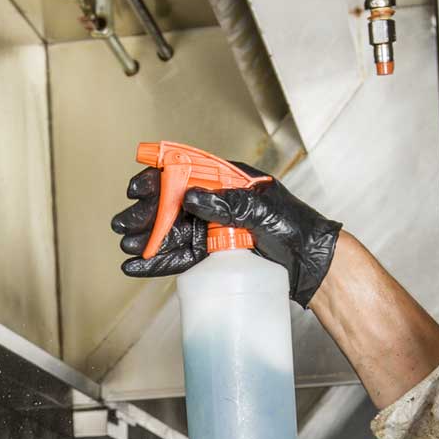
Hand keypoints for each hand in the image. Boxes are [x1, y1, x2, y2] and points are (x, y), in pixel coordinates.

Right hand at [111, 164, 342, 307]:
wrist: (314, 266)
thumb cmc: (299, 229)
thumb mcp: (267, 211)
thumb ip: (230, 203)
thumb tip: (193, 195)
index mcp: (230, 180)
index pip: (187, 172)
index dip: (159, 179)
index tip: (137, 188)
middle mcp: (218, 202)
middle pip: (173, 204)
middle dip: (146, 214)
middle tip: (123, 224)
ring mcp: (214, 229)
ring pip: (173, 232)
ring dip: (148, 240)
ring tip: (127, 247)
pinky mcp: (214, 254)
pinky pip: (182, 256)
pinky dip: (160, 261)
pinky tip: (139, 265)